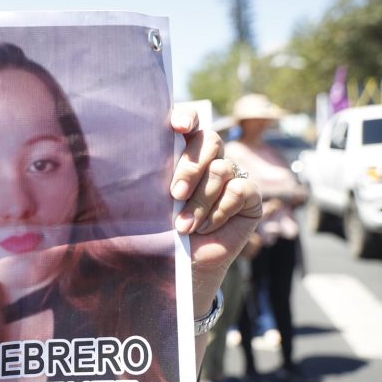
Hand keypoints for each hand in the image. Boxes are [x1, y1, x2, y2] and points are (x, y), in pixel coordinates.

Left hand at [168, 107, 262, 319]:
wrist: (182, 265)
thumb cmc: (160, 231)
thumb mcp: (150, 201)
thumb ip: (151, 174)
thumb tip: (132, 153)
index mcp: (180, 152)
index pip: (188, 121)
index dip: (186, 117)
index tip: (178, 126)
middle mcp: (208, 158)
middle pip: (209, 140)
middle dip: (189, 167)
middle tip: (175, 195)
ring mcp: (232, 175)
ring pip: (221, 168)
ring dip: (200, 201)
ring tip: (185, 226)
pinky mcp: (249, 195)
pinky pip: (239, 190)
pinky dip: (219, 211)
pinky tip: (207, 228)